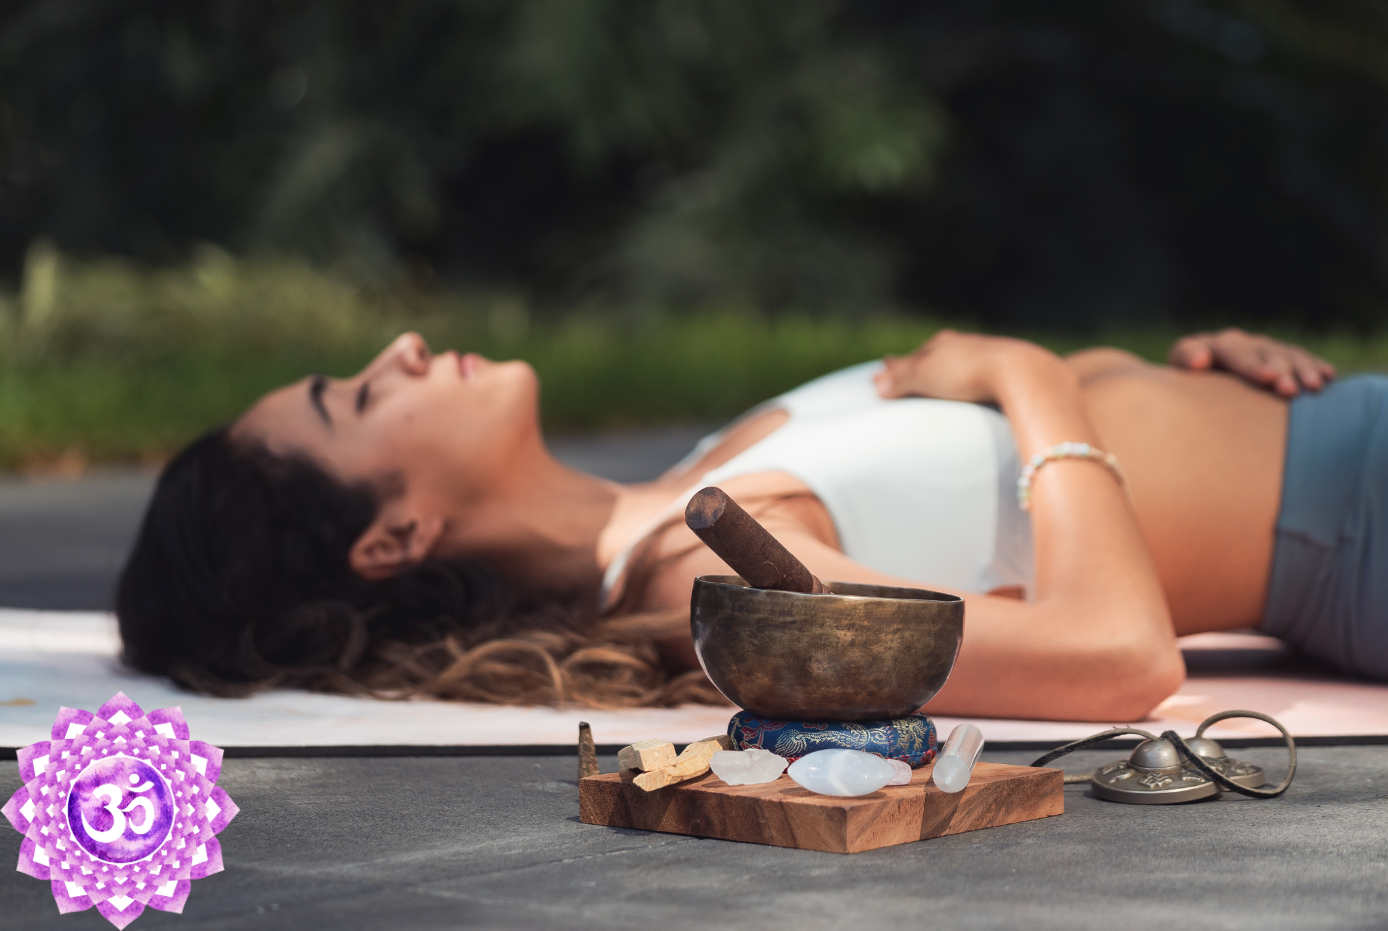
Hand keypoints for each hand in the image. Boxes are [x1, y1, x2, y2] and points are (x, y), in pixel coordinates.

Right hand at [874, 330, 1051, 403]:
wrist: (1021, 372)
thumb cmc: (968, 372)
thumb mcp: (926, 375)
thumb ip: (901, 379)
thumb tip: (877, 384)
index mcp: (942, 343)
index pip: (913, 357)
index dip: (897, 366)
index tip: (883, 370)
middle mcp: (964, 346)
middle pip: (935, 358)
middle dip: (919, 367)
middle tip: (905, 373)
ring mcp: (988, 358)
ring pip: (960, 366)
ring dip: (945, 374)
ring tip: (936, 384)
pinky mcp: (1008, 374)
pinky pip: (981, 378)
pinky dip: (968, 383)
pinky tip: (972, 392)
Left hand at [1169, 328, 1334, 396]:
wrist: (1196, 381)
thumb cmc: (1184, 384)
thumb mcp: (1177, 371)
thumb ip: (1185, 361)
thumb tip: (1199, 360)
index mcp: (1215, 345)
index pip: (1234, 352)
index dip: (1252, 365)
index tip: (1268, 377)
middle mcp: (1243, 343)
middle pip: (1265, 353)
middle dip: (1280, 370)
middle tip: (1290, 390)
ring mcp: (1264, 348)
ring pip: (1288, 355)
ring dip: (1303, 369)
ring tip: (1315, 386)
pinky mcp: (1281, 357)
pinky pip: (1303, 359)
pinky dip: (1315, 367)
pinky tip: (1328, 376)